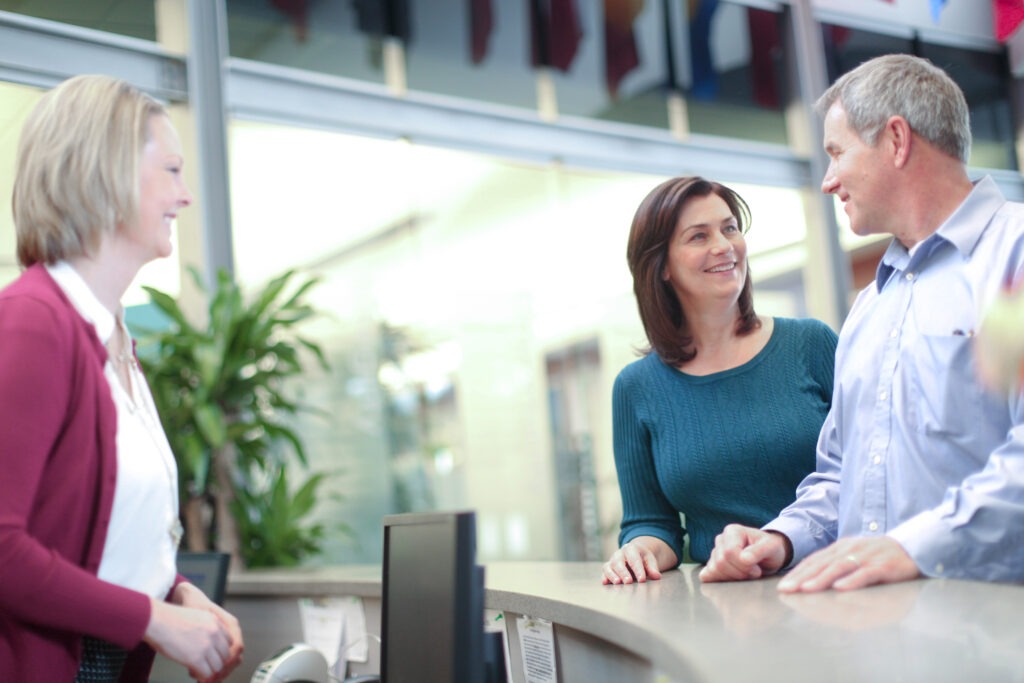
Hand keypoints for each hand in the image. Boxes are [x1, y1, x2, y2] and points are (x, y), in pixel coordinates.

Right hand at [172, 583, 244, 682]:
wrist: (157, 620)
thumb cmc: (169, 619)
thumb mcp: (196, 617)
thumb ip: (206, 629)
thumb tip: (206, 645)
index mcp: (215, 621)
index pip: (228, 641)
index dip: (219, 651)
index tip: (210, 656)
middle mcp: (215, 633)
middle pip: (225, 655)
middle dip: (216, 662)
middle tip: (205, 666)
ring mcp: (206, 646)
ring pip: (218, 666)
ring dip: (209, 670)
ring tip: (198, 670)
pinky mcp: (196, 658)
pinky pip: (207, 673)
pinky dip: (201, 676)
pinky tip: (192, 672)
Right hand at [601, 537, 671, 584]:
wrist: (634, 554)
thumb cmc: (642, 558)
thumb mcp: (650, 560)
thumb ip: (653, 568)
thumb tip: (657, 576)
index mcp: (631, 548)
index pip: (634, 559)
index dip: (638, 570)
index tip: (642, 580)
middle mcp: (619, 553)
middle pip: (619, 562)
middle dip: (623, 572)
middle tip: (628, 582)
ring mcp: (612, 560)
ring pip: (609, 566)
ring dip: (612, 575)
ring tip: (618, 583)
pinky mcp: (608, 567)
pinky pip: (604, 572)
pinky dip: (604, 577)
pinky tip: (606, 583)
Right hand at [699, 525, 789, 582]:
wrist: (767, 556)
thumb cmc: (770, 549)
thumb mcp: (771, 548)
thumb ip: (759, 551)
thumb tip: (744, 559)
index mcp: (733, 531)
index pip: (729, 552)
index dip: (743, 566)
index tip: (757, 570)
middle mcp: (721, 539)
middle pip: (720, 562)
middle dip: (739, 573)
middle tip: (753, 573)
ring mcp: (714, 552)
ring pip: (714, 570)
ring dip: (732, 578)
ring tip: (746, 574)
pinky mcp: (712, 564)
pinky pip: (707, 575)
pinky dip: (720, 581)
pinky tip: (733, 579)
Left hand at [776, 536, 920, 592]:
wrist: (913, 546)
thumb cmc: (879, 556)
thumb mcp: (854, 555)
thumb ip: (836, 564)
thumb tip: (811, 578)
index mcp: (841, 547)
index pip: (814, 560)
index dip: (797, 573)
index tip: (783, 586)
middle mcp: (850, 550)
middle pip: (822, 564)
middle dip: (802, 578)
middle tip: (786, 590)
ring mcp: (866, 557)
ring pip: (839, 568)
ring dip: (820, 579)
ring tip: (805, 589)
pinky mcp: (884, 566)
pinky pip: (865, 574)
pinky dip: (851, 580)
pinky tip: (840, 588)